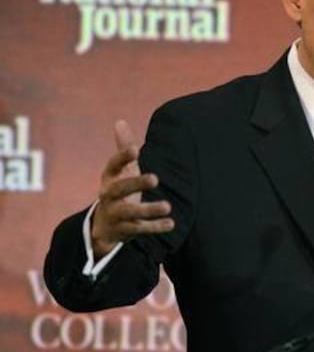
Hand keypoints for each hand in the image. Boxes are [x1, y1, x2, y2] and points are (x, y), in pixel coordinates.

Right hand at [90, 120, 173, 257]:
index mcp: (109, 178)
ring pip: (130, 213)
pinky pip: (140, 229)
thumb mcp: (121, 169)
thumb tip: (120, 121)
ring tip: (168, 206)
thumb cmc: (118, 189)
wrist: (104, 225)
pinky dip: (154, 227)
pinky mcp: (125, 230)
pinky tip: (171, 223)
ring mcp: (116, 214)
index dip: (122, 157)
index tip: (135, 149)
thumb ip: (123, 147)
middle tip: (155, 178)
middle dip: (136, 184)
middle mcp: (109, 196)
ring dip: (148, 209)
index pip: (112, 166)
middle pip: (120, 190)